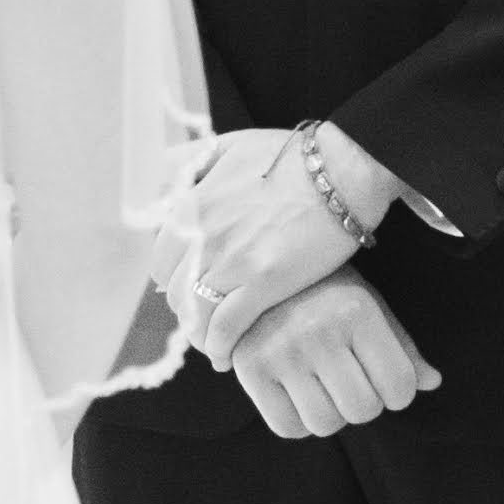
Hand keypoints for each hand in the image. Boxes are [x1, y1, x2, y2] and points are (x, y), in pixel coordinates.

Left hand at [174, 124, 410, 359]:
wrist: (342, 170)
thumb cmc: (293, 155)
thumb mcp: (230, 145)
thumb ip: (190, 161)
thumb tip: (165, 174)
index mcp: (192, 206)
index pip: (161, 260)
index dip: (176, 278)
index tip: (193, 286)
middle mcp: (202, 237)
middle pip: (174, 292)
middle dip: (189, 307)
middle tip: (209, 314)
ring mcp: (231, 262)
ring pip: (195, 315)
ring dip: (201, 334)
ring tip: (215, 342)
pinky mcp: (263, 284)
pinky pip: (225, 329)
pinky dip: (220, 348)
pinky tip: (226, 357)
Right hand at [226, 275, 440, 437]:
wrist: (260, 274)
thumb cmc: (326, 292)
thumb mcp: (369, 306)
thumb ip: (401, 347)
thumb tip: (433, 382)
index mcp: (357, 312)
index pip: (399, 387)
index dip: (397, 392)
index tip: (384, 379)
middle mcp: (319, 331)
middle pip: (362, 410)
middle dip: (363, 403)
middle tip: (351, 381)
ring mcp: (281, 351)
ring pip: (325, 424)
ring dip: (331, 415)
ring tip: (323, 386)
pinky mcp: (250, 369)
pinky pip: (288, 428)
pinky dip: (299, 422)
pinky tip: (298, 395)